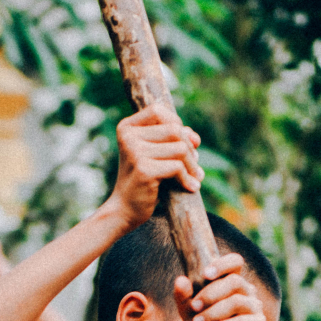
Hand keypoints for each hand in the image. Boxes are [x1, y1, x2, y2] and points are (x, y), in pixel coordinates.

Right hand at [104, 104, 201, 230]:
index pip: (158, 111)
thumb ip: (171, 139)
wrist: (125, 210)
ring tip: (195, 176)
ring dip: (192, 164)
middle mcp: (128, 136)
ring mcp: (134, 152)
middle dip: (189, 148)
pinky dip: (187, 178)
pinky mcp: (144, 170)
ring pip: (180, 148)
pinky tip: (191, 187)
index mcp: (127, 128)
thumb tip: (194, 137)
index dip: (176, 123)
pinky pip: (177, 167)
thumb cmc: (142, 180)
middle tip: (194, 165)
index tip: (186, 142)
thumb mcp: (155, 154)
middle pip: (174, 130)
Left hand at [174, 253, 266, 320]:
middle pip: (234, 282)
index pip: (235, 262)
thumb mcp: (189, 314)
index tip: (205, 274)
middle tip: (194, 307)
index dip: (223, 264)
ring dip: (214, 313)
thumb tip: (180, 280)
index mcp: (232, 284)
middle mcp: (247, 292)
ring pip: (237, 301)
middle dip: (210, 294)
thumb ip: (184, 298)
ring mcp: (255, 307)